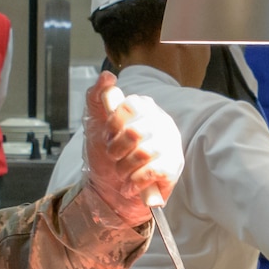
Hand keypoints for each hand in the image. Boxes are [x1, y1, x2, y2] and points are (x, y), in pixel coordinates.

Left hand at [81, 72, 184, 223]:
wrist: (109, 192)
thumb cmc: (105, 155)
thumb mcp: (94, 122)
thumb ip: (97, 96)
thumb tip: (108, 77)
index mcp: (144, 108)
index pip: (131, 105)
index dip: (114, 124)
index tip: (108, 135)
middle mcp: (161, 122)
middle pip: (135, 131)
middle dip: (116, 150)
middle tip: (113, 157)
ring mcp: (170, 145)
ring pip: (143, 153)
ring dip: (124, 168)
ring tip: (122, 172)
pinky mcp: (174, 167)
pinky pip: (152, 171)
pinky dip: (136, 181)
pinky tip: (131, 184)